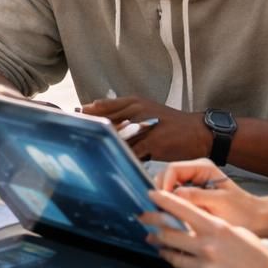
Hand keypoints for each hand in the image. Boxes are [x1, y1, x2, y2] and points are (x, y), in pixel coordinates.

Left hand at [80, 95, 208, 161]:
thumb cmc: (170, 124)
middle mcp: (136, 110)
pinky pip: (131, 153)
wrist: (198, 133)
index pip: (101, 107)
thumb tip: (94, 114)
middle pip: (105, 122)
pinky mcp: (152, 143)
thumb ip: (122, 112)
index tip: (69, 122)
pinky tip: (110, 165)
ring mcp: (144, 126)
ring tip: (85, 155)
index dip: (85, 116)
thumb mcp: (146, 109)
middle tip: (72, 140)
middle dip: (89, 132)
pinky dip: (121, 159)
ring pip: (116, 138)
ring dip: (102, 146)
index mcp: (133, 101)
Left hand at [140, 188, 267, 267]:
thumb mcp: (235, 231)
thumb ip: (210, 226)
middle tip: (145, 222)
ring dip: (165, 250)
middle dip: (154, 226)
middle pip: (168, 234)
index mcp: (217, 229)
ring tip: (161, 245)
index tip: (150, 195)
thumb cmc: (256, 254)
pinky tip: (188, 265)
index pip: (182, 209)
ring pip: (173, 256)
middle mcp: (208, 248)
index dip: (163, 201)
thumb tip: (185, 220)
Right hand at [154, 158, 264, 231]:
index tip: (163, 202)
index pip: (172, 169)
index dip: (164, 184)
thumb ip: (196, 196)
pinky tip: (174, 217)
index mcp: (203, 167)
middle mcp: (195, 171)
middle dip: (162, 192)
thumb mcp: (219, 203)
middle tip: (162, 211)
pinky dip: (171, 206)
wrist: (256, 220)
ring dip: (166, 200)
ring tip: (168, 216)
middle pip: (166, 177)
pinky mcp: (191, 195)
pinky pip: (174, 197)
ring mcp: (192, 182)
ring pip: (168, 188)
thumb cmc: (243, 212)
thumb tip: (172, 195)